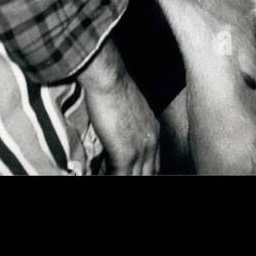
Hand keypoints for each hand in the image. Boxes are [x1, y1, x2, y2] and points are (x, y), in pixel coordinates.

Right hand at [78, 40, 159, 175]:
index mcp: (154, 131)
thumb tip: (120, 137)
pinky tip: (101, 175)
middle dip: (137, 177)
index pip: (155, 164)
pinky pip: (120, 177)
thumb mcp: (131, 109)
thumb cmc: (114, 86)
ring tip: (109, 175)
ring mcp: (140, 150)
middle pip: (149, 174)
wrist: (109, 78)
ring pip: (136, 177)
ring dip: (124, 177)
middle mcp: (151, 142)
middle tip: (123, 174)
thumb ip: (130, 128)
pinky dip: (110, 177)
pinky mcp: (126, 154)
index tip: (132, 172)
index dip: (144, 172)